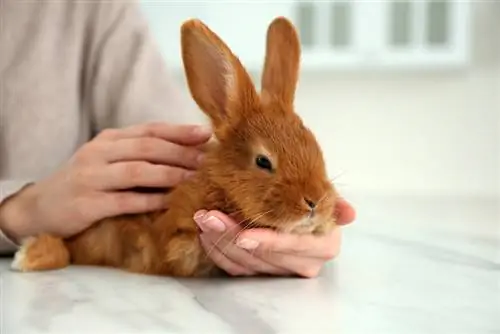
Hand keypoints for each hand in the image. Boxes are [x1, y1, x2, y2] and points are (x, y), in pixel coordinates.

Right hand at [0, 122, 211, 242]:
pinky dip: (150, 200)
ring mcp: (91, 177)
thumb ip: (140, 155)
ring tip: (195, 179)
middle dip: (181, 152)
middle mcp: (99, 153)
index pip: (149, 130)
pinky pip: (125, 201)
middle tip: (207, 160)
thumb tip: (187, 154)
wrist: (40, 207)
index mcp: (108, 139)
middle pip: (147, 147)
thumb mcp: (109, 160)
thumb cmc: (87, 183)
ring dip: (170, 174)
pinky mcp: (86, 204)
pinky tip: (170, 202)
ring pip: (137, 171)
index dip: (179, 131)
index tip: (206, 133)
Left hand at [193, 198, 355, 277]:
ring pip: (245, 262)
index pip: (291, 245)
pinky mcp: (261, 273)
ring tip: (203, 218)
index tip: (243, 235)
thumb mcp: (324, 195)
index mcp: (323, 245)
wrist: (301, 208)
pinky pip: (236, 268)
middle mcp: (305, 264)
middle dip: (231, 235)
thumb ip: (334, 203)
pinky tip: (206, 233)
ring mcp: (281, 271)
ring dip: (220, 240)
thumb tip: (349, 214)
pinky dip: (218, 251)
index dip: (267, 241)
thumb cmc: (312, 198)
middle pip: (263, 255)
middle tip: (208, 215)